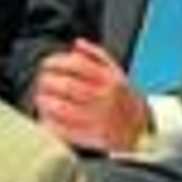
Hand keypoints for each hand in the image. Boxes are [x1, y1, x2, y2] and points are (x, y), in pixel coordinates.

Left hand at [32, 39, 150, 152]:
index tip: (47, 64)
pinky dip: (52, 123)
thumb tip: (77, 44)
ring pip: (63, 109)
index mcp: (110, 80)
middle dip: (48, 82)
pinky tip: (46, 117)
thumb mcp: (116, 72)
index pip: (77, 65)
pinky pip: (66, 130)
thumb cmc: (123, 99)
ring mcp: (99, 119)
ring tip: (40, 98)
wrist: (141, 129)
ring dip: (46, 102)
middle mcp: (105, 99)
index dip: (57, 62)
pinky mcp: (94, 137)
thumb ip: (97, 54)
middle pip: (68, 86)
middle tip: (41, 81)